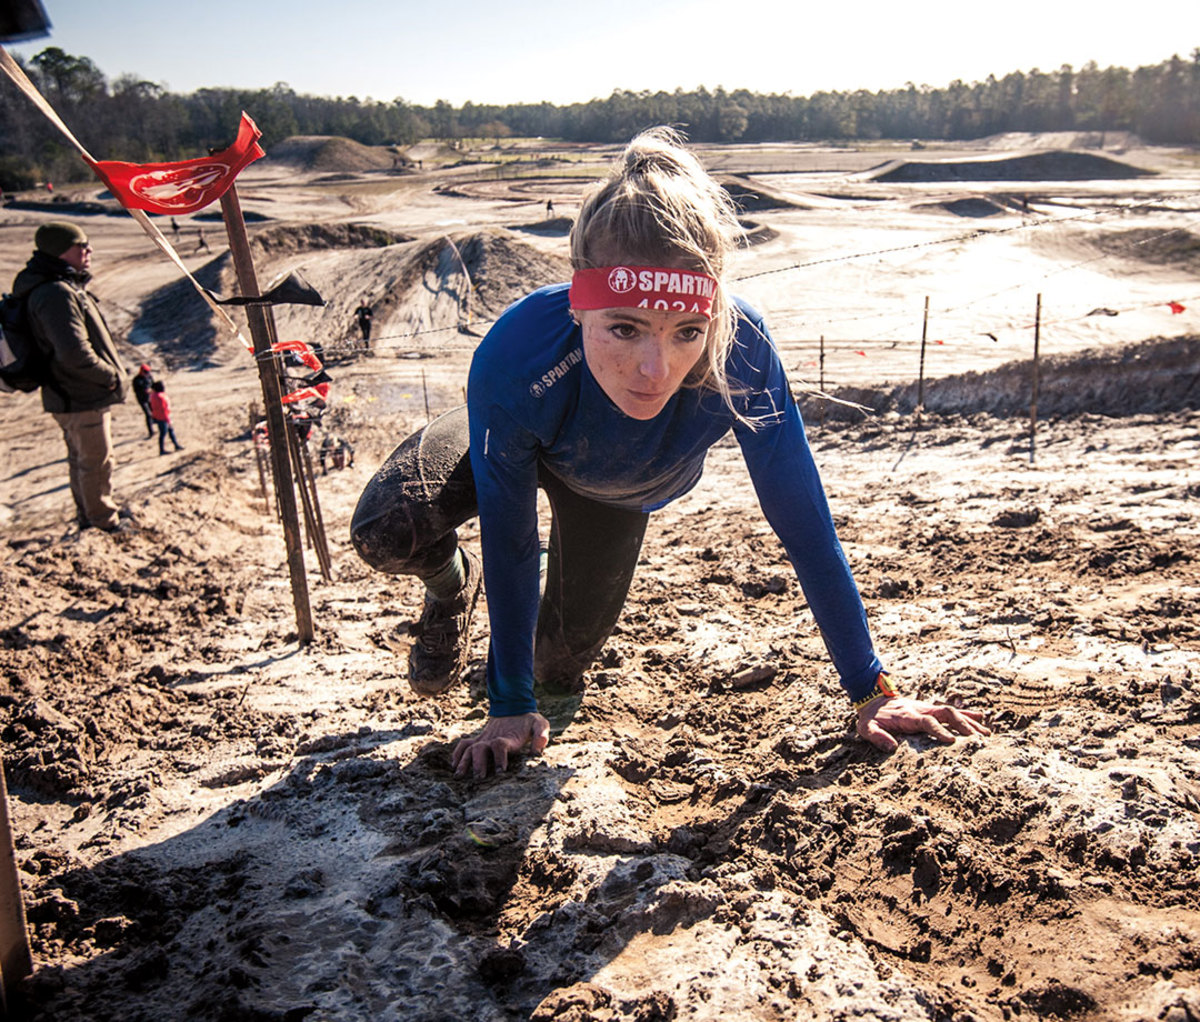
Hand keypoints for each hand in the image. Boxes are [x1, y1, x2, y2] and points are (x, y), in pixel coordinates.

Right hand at [451, 712, 550, 777]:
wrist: (514, 707)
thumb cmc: (528, 720)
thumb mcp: (539, 724)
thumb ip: (541, 735)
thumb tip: (537, 751)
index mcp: (508, 737)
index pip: (500, 745)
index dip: (499, 757)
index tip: (500, 771)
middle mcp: (492, 738)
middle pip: (479, 748)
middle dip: (477, 762)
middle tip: (479, 777)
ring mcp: (484, 738)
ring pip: (469, 748)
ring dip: (463, 761)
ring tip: (459, 775)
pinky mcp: (479, 739)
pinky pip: (464, 744)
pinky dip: (458, 754)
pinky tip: (454, 765)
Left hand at [857, 696, 990, 751]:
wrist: (873, 699)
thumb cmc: (871, 718)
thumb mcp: (866, 728)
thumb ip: (877, 737)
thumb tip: (892, 747)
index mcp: (908, 716)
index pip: (927, 722)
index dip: (939, 731)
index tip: (951, 741)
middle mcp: (921, 710)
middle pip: (945, 714)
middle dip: (961, 725)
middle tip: (976, 739)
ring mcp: (928, 708)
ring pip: (952, 712)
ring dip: (969, 722)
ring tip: (985, 734)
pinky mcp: (931, 709)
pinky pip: (951, 710)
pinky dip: (967, 714)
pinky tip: (981, 720)